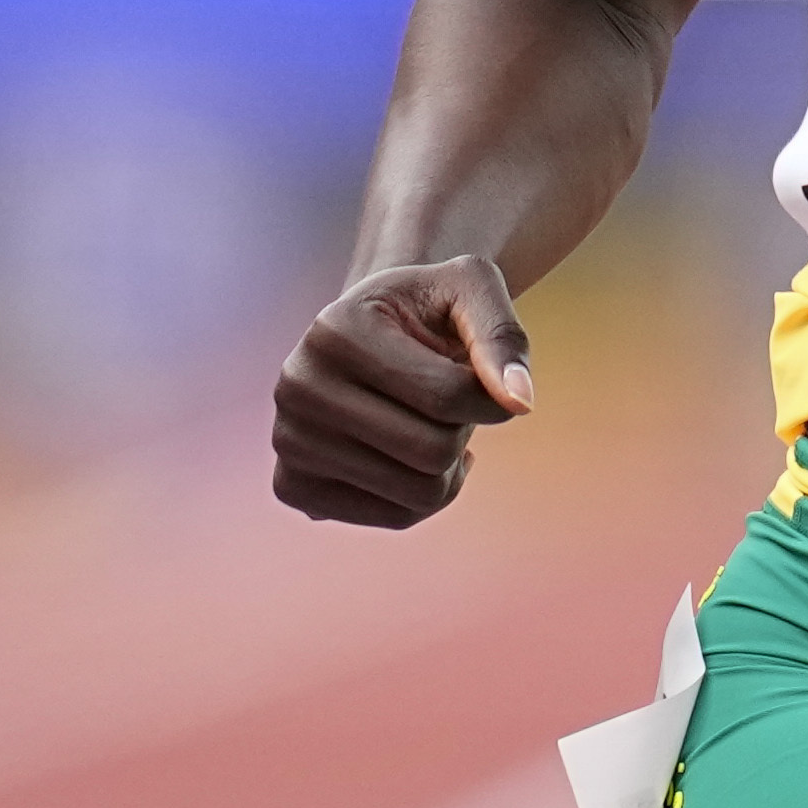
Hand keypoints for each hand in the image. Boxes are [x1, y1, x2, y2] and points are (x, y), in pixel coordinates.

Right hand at [270, 255, 533, 528]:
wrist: (374, 328)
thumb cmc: (428, 308)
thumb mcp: (472, 289)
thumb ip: (502, 337)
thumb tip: (520, 402)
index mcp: (335, 329)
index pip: (449, 396)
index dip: (492, 395)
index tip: (484, 374)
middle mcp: (297, 386)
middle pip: (432, 453)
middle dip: (464, 429)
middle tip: (448, 400)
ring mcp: (287, 440)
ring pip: (419, 494)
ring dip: (448, 463)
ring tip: (427, 422)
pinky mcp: (292, 486)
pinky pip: (395, 518)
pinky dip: (423, 494)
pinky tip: (406, 454)